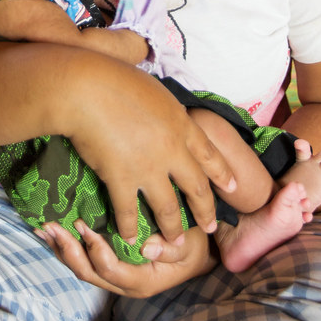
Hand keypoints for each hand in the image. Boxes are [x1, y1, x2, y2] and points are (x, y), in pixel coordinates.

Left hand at [38, 221, 214, 297]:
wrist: (195, 255)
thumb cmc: (192, 248)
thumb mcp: (188, 247)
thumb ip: (170, 248)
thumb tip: (147, 246)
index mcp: (142, 282)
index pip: (111, 270)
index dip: (95, 249)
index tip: (84, 225)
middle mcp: (124, 285)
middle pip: (89, 273)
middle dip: (68, 250)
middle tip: (52, 226)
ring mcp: (115, 279)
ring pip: (82, 269)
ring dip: (61, 250)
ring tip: (44, 229)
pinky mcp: (110, 268)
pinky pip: (84, 262)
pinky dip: (67, 248)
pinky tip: (52, 235)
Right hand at [61, 65, 235, 244]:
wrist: (87, 89)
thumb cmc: (115, 77)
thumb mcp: (153, 87)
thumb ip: (163, 107)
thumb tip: (161, 109)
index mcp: (181, 123)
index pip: (209, 153)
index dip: (222, 172)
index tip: (233, 187)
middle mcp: (172, 150)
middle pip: (196, 187)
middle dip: (205, 210)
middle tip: (211, 227)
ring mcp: (148, 168)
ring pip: (168, 208)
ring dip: (172, 228)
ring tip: (175, 243)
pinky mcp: (122, 179)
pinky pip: (129, 211)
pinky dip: (130, 227)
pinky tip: (131, 239)